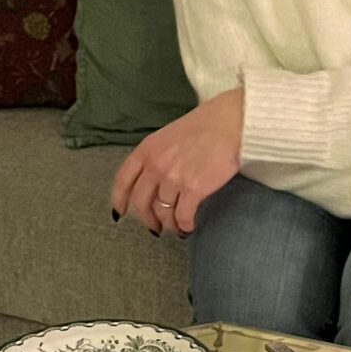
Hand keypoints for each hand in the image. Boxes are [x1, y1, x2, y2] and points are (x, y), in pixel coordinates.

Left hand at [111, 87, 242, 234]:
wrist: (231, 123)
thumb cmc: (206, 126)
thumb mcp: (170, 135)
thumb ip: (158, 156)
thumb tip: (156, 180)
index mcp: (147, 149)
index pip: (123, 180)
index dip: (119, 200)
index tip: (120, 212)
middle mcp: (155, 165)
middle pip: (141, 203)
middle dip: (147, 219)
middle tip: (155, 227)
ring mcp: (173, 178)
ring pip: (163, 213)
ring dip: (169, 225)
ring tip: (177, 228)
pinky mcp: (194, 189)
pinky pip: (183, 216)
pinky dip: (185, 226)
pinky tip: (189, 227)